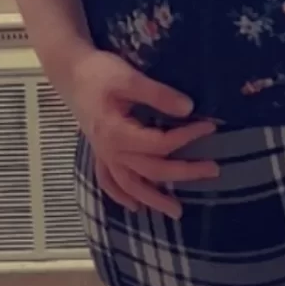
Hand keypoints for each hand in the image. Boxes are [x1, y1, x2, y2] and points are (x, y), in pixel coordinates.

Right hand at [59, 46, 219, 218]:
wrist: (71, 73)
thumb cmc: (100, 73)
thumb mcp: (129, 78)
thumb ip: (158, 94)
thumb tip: (189, 108)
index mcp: (117, 133)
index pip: (159, 144)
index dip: (186, 137)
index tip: (209, 127)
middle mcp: (110, 151)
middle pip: (150, 170)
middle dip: (183, 173)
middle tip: (213, 171)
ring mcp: (104, 155)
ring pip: (130, 185)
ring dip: (153, 199)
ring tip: (176, 212)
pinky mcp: (99, 153)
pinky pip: (108, 182)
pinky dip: (121, 196)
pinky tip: (134, 206)